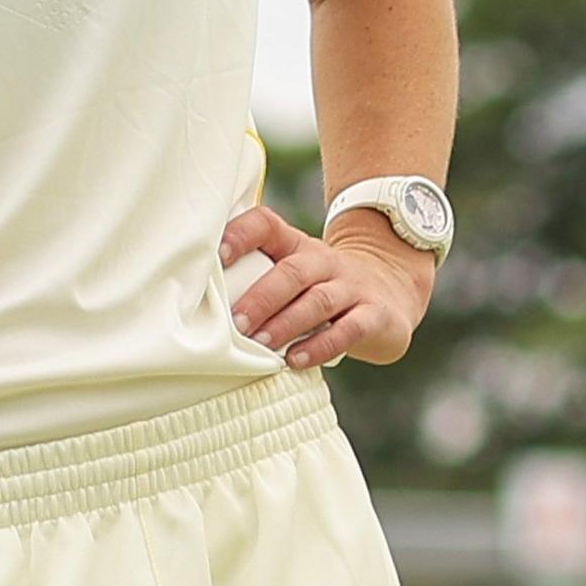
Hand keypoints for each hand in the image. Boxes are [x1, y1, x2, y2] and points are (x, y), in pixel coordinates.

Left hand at [221, 205, 434, 368]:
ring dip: (286, 323)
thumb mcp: (294, 273)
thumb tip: (192, 308)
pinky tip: (296, 360)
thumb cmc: (322, 289)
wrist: (393, 291)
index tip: (217, 254)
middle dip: (262, 297)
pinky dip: (321, 345)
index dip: (241, 235)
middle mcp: (326, 262)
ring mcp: (353, 288)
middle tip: (236, 324)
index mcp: (298, 247)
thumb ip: (255, 281)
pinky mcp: (376, 316)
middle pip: (293, 271)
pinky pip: (349, 329)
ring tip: (261, 344)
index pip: (267, 225)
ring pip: (319, 301)